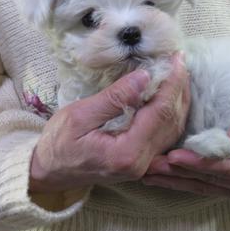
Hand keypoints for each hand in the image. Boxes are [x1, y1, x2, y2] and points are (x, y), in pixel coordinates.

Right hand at [30, 53, 189, 192]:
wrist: (49, 171)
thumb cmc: (58, 143)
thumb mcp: (79, 116)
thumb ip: (113, 98)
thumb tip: (144, 77)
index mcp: (126, 152)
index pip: (159, 113)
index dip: (171, 84)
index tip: (176, 59)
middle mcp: (141, 163)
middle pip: (172, 121)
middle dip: (179, 88)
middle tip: (180, 60)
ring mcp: (143, 166)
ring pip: (172, 129)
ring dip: (178, 100)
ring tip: (178, 73)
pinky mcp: (141, 162)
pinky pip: (164, 135)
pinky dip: (171, 112)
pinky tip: (170, 96)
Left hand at [144, 118, 229, 202]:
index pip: (226, 167)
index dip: (199, 161)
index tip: (175, 155)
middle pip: (207, 178)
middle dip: (176, 171)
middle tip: (150, 163)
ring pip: (199, 185)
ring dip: (172, 179)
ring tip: (147, 172)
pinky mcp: (229, 191)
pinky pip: (201, 187)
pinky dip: (179, 183)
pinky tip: (161, 179)